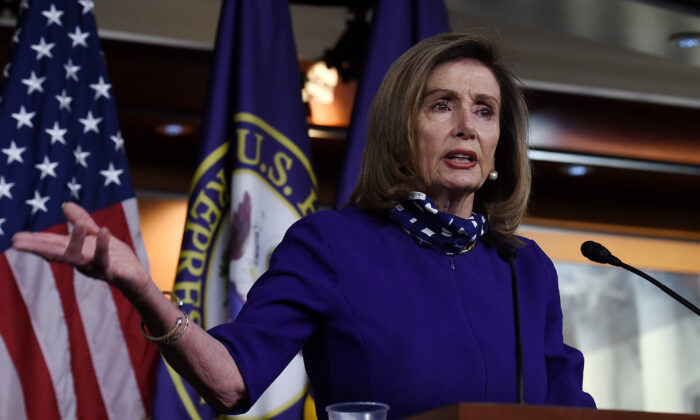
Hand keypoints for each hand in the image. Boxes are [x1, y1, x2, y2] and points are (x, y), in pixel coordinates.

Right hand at [11, 202, 149, 293]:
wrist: (136, 277)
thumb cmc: (115, 257)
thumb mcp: (96, 236)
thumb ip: (82, 221)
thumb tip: (65, 205)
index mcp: (76, 252)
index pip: (52, 246)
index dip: (34, 242)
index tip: (15, 238)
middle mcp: (82, 262)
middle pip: (57, 254)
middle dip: (38, 247)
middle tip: (17, 241)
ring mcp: (96, 268)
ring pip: (80, 258)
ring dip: (76, 242)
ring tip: (77, 225)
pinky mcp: (113, 272)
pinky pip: (106, 260)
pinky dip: (103, 246)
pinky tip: (103, 230)